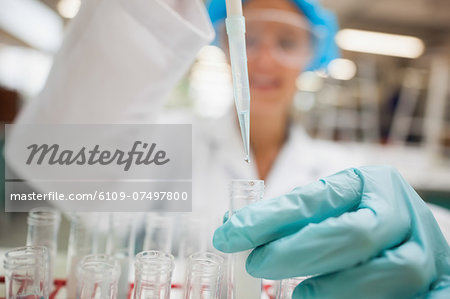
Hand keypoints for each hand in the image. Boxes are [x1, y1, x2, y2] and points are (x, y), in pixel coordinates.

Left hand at [213, 166, 449, 297]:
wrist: (412, 233)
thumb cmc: (360, 219)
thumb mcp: (329, 209)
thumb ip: (290, 220)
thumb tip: (233, 229)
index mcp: (371, 183)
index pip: (315, 198)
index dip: (269, 218)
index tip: (230, 235)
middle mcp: (402, 211)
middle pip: (354, 233)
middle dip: (297, 252)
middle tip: (257, 265)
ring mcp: (426, 248)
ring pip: (393, 270)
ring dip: (336, 288)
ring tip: (300, 296)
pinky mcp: (440, 280)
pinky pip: (416, 296)